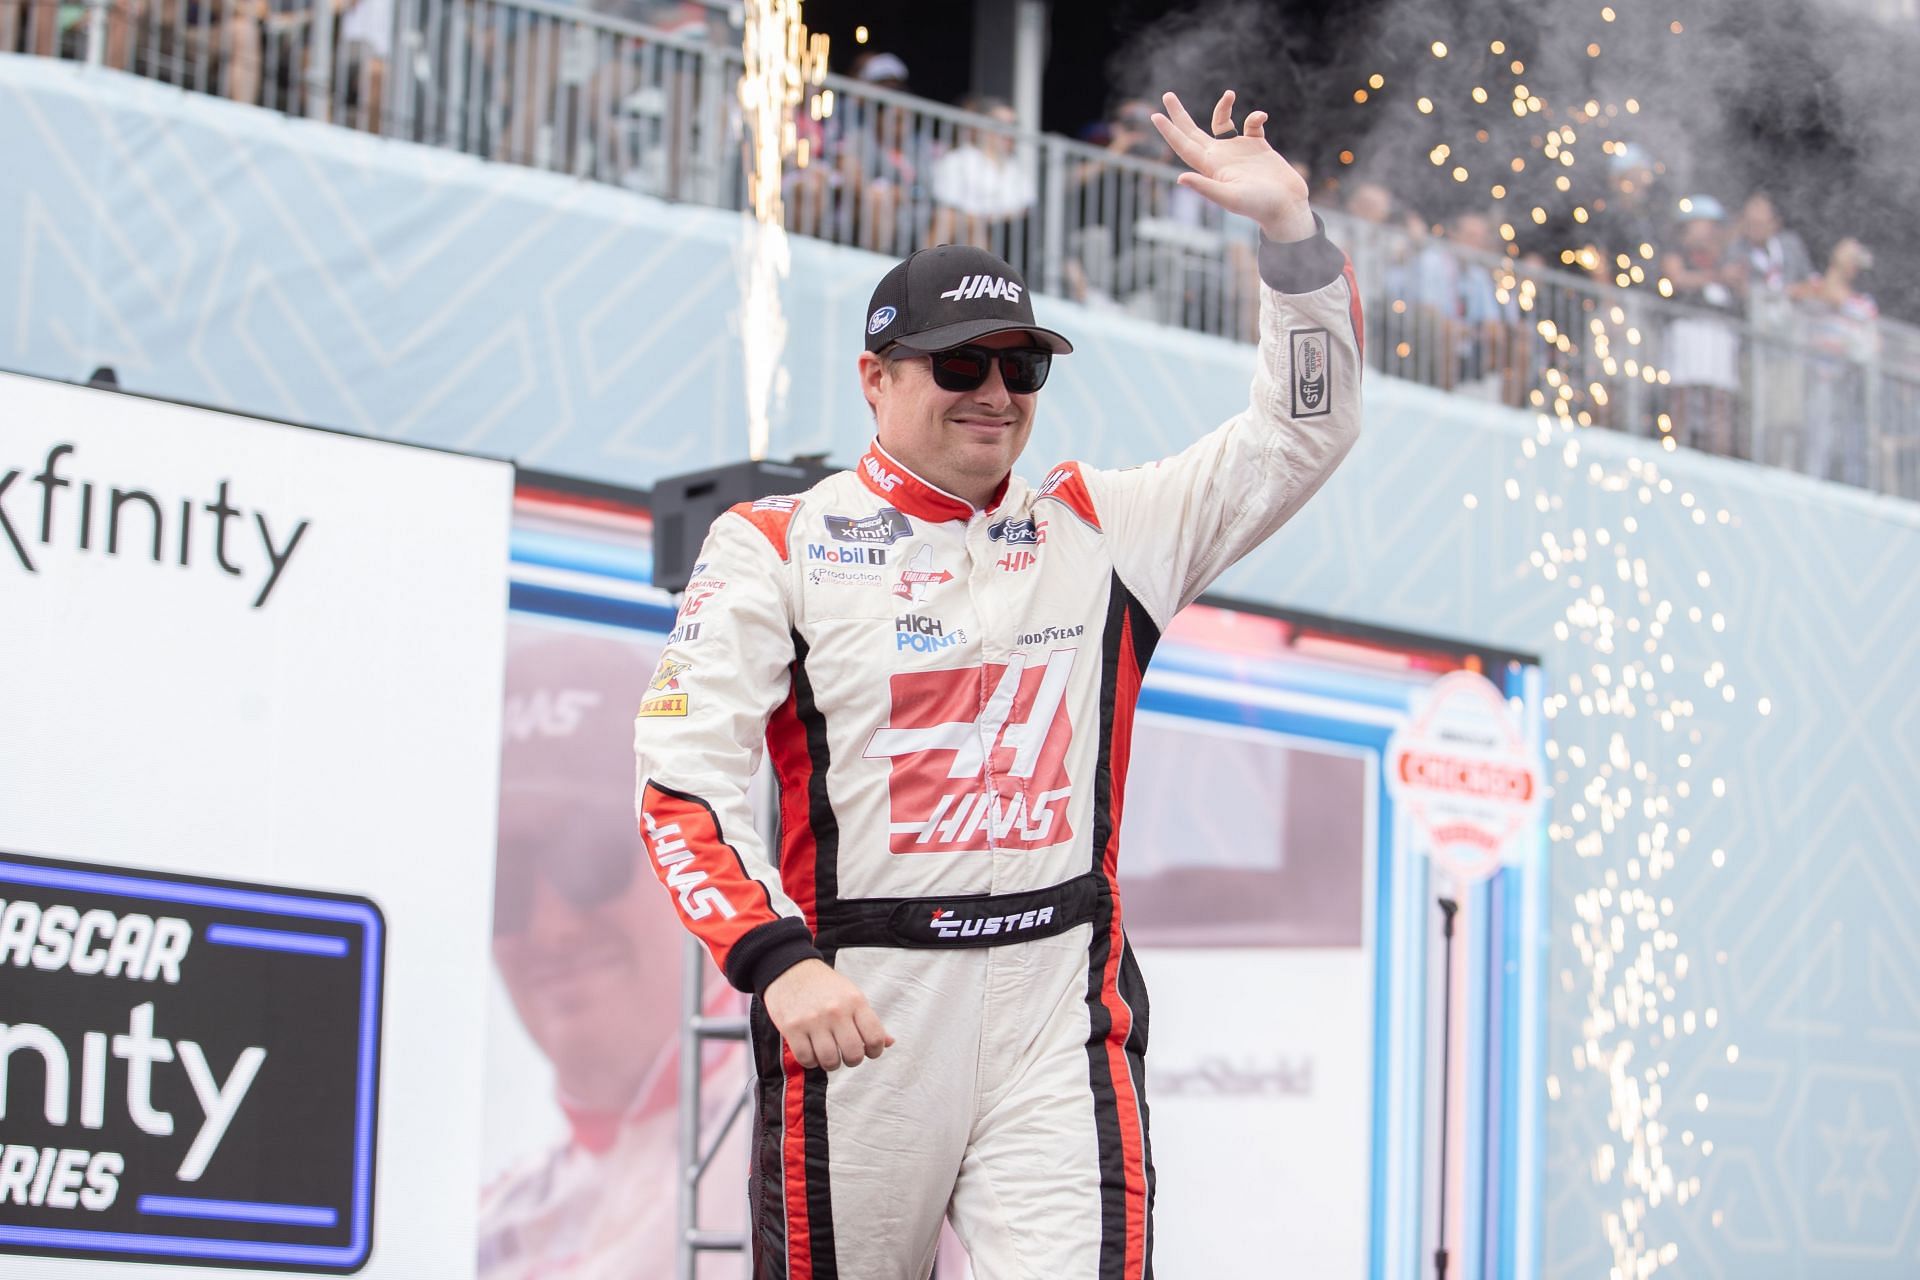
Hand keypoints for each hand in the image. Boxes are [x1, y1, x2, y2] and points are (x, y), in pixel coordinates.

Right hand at [763, 958, 894, 1070]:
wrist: (790, 969)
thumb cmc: (825, 986)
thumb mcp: (852, 995)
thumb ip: (870, 1021)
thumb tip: (889, 1043)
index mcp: (855, 1001)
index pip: (875, 1037)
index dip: (875, 1051)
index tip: (868, 1051)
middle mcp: (836, 1011)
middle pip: (853, 1054)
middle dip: (852, 1060)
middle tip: (846, 1054)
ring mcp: (813, 1020)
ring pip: (830, 1061)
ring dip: (831, 1064)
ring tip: (829, 1055)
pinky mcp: (792, 1028)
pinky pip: (806, 1059)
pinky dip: (811, 1061)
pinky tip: (812, 1051)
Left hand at [1151, 90, 1313, 243]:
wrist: (1286, 207)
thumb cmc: (1258, 205)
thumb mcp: (1230, 197)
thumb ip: (1206, 187)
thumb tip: (1180, 178)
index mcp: (1210, 168)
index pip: (1184, 146)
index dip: (1169, 132)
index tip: (1155, 115)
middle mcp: (1221, 158)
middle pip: (1193, 132)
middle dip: (1180, 114)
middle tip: (1167, 95)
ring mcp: (1238, 152)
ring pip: (1222, 124)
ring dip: (1223, 108)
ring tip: (1230, 94)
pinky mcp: (1258, 148)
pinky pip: (1252, 126)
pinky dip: (1256, 118)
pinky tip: (1261, 118)